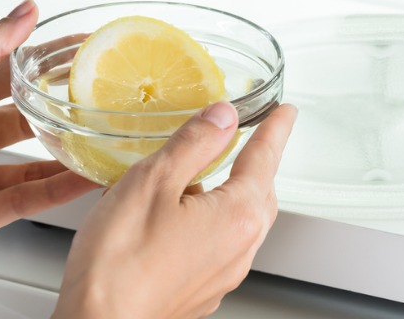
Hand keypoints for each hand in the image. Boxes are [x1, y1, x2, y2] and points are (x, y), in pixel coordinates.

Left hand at [0, 0, 98, 312]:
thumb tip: (22, 10)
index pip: (5, 72)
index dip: (40, 60)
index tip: (75, 49)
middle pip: (22, 117)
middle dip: (57, 108)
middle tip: (95, 97)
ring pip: (31, 161)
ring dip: (63, 153)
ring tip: (97, 141)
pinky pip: (29, 198)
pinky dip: (59, 190)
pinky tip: (83, 180)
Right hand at [54, 101, 296, 318]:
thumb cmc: (119, 263)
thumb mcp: (153, 181)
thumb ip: (193, 143)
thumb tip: (222, 116)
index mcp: (236, 216)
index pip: (265, 158)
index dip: (275, 129)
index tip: (284, 113)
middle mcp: (238, 250)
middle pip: (259, 193)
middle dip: (257, 163)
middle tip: (252, 138)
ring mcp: (221, 275)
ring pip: (239, 222)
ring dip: (230, 193)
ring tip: (202, 174)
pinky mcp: (200, 292)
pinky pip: (219, 246)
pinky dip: (210, 222)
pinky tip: (178, 217)